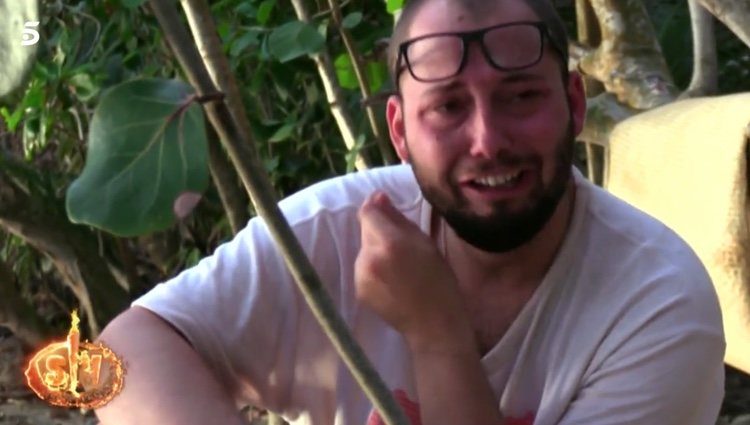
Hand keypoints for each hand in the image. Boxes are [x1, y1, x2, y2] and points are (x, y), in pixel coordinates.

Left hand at [354, 191, 471, 348]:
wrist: (433, 324)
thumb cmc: (439, 281)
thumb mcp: (425, 243)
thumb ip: (398, 219)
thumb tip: (378, 198)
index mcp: (389, 243)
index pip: (367, 212)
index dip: (375, 205)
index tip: (385, 205)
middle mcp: (369, 257)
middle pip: (365, 230)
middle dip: (379, 230)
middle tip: (403, 245)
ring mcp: (360, 276)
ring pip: (364, 249)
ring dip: (376, 250)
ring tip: (399, 266)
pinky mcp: (358, 289)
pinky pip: (363, 267)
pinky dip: (374, 268)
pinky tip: (392, 280)